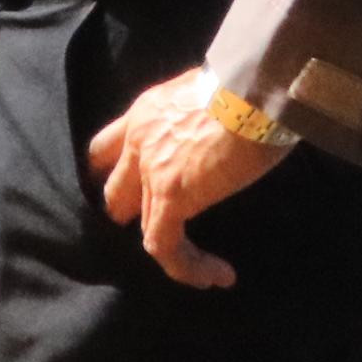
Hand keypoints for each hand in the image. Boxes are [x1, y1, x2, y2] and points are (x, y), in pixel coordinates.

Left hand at [88, 70, 290, 289]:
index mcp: (146, 112)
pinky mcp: (172, 195)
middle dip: (134, 212)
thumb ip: (202, 115)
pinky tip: (215, 276)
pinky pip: (163, 243)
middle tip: (165, 228)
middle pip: (114, 187)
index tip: (132, 193)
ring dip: (168, 247)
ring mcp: (150, 169)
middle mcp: (137, 139)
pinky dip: (186, 266)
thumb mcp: (210, 94)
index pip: (108, 146)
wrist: (253, 87)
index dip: (115, 173)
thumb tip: (225, 128)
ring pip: (138, 220)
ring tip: (198, 268)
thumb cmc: (249, 85)